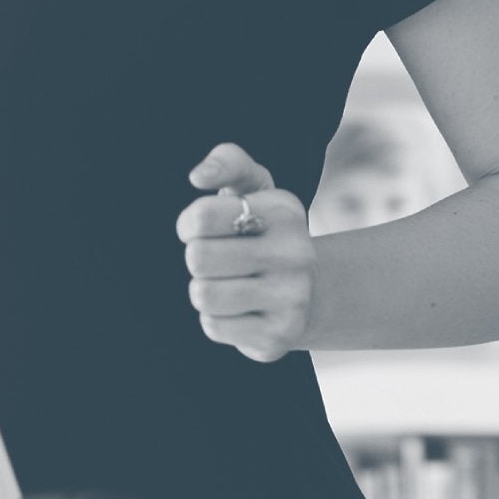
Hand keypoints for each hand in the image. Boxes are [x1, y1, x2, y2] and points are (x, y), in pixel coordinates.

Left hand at [177, 143, 314, 363]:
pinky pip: (213, 326)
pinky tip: (240, 310)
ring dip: (203, 290)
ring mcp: (292, 298)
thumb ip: (228, 162)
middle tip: (218, 261)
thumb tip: (198, 176)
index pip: (201, 217)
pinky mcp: (279, 336)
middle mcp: (295, 253)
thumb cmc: (262, 232)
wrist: (308, 294)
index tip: (204, 230)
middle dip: (197, 259)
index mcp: (285, 210)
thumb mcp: (253, 189)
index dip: (190, 224)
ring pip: (203, 295)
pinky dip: (216, 319)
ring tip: (227, 285)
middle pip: (199, 258)